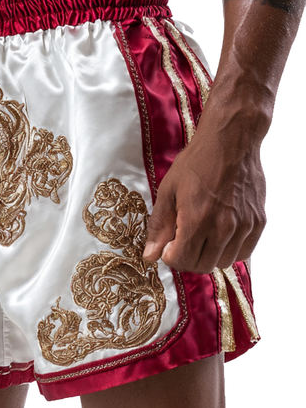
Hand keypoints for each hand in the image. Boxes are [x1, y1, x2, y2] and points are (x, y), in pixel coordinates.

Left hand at [142, 103, 266, 272]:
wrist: (232, 141)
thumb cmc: (197, 163)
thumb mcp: (168, 191)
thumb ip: (159, 226)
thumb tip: (150, 256)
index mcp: (197, 219)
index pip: (182, 261)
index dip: (170, 256)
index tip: (168, 245)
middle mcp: (224, 227)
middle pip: (202, 266)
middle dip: (187, 259)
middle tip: (181, 242)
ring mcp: (244, 225)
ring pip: (223, 262)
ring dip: (208, 255)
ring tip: (200, 236)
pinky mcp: (258, 222)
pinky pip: (244, 252)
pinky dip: (229, 250)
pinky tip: (218, 234)